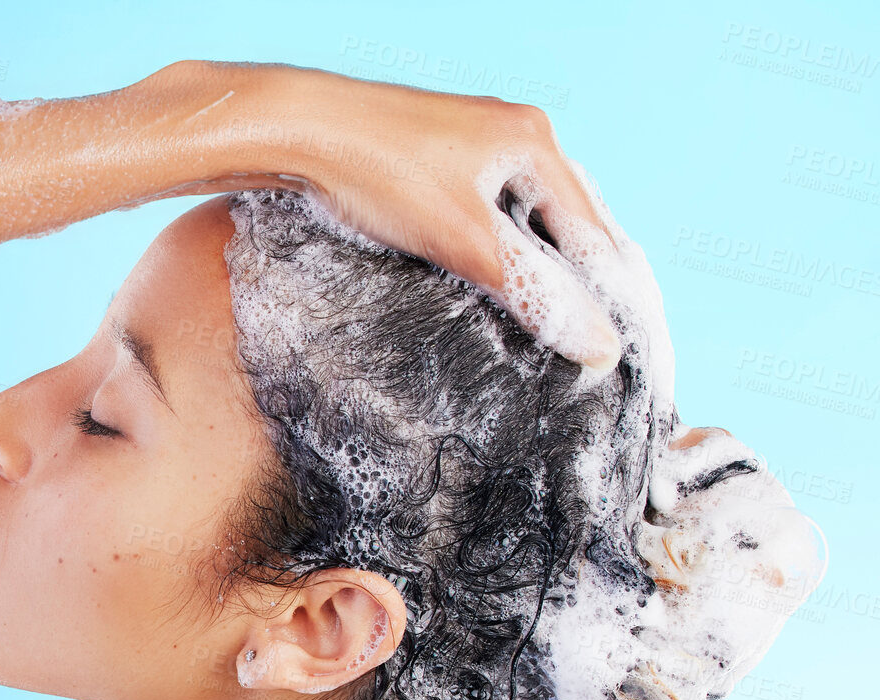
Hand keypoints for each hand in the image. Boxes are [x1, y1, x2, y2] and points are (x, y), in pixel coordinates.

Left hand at [221, 62, 625, 369]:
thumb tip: (599, 345)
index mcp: (534, 142)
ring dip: (542, 268)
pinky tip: (494, 283)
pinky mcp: (437, 160)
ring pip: (529, 218)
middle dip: (582, 282)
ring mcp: (475, 143)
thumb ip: (532, 293)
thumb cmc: (376, 174)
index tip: (617, 352)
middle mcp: (514, 133)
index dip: (609, 296)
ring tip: (553, 326)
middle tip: (593, 346)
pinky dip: (503, 250)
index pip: (595, 234)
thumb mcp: (463, 241)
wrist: (298, 131)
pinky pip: (490, 212)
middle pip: (569, 222)